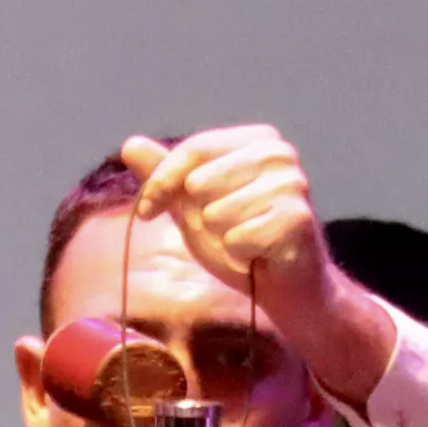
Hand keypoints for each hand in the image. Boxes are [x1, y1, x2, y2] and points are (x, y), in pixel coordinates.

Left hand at [119, 127, 397, 406]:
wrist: (285, 286)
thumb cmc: (240, 241)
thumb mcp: (192, 207)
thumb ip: (165, 175)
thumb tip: (130, 144)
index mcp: (257, 139)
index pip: (194, 149)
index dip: (162, 182)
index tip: (145, 211)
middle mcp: (279, 153)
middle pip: (201, 181)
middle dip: (200, 217)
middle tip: (226, 232)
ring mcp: (292, 183)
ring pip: (217, 212)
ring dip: (223, 239)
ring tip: (246, 243)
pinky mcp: (297, 217)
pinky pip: (239, 239)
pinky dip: (241, 255)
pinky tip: (260, 256)